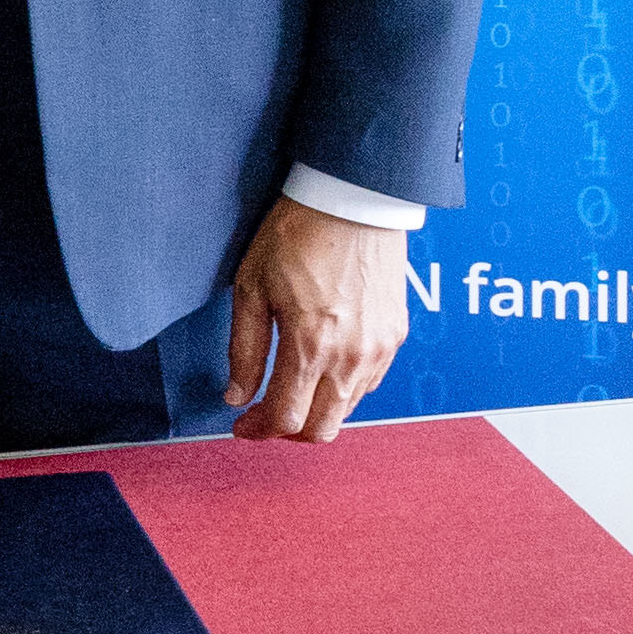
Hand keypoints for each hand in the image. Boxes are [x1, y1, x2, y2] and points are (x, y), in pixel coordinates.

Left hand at [225, 195, 410, 441]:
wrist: (352, 201)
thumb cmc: (296, 235)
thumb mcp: (252, 286)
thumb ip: (245, 349)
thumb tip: (237, 396)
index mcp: (310, 346)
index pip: (286, 418)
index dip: (259, 430)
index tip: (242, 427)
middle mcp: (351, 357)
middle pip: (322, 429)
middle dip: (288, 432)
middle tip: (264, 417)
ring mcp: (379, 350)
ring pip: (347, 410)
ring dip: (316, 412)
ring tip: (290, 393)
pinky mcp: (396, 337)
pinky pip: (369, 384)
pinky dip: (342, 391)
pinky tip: (322, 372)